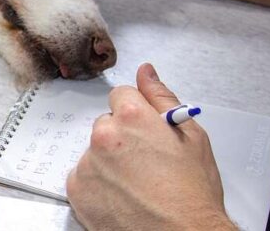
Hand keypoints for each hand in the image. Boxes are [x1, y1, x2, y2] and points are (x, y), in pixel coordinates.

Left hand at [66, 63, 235, 229]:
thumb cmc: (192, 196)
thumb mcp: (192, 137)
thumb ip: (162, 98)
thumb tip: (146, 72)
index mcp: (132, 117)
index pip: (121, 95)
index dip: (137, 114)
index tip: (145, 131)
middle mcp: (105, 136)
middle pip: (107, 125)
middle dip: (123, 139)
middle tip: (147, 163)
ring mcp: (88, 164)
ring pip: (95, 152)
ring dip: (109, 163)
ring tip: (136, 185)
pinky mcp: (77, 190)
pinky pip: (83, 177)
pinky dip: (98, 185)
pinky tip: (122, 197)